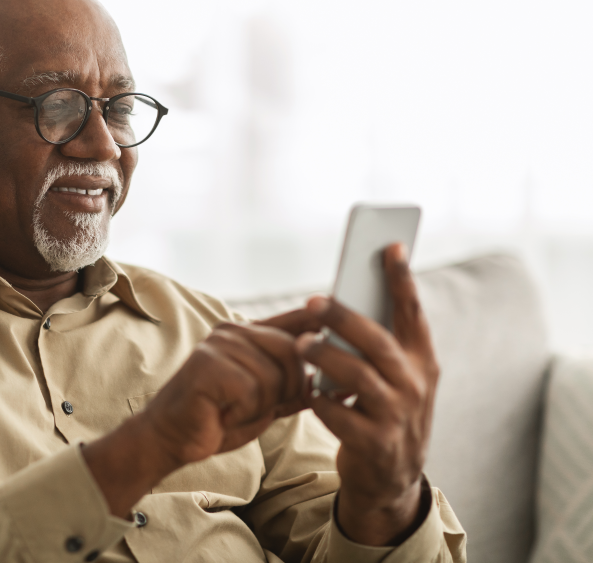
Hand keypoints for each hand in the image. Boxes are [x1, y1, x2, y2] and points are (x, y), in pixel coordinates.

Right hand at [82, 309, 318, 517]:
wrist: (171, 437)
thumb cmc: (217, 418)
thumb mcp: (264, 401)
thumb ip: (293, 385)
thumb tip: (333, 379)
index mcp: (246, 334)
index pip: (293, 319)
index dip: (319, 323)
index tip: (340, 330)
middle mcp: (232, 331)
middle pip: (292, 352)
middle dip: (287, 388)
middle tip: (257, 407)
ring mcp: (219, 345)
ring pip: (274, 375)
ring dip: (261, 404)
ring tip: (234, 410)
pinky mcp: (208, 364)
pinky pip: (252, 390)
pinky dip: (243, 411)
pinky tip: (223, 414)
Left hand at [299, 243, 437, 545]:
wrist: (391, 479)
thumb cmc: (385, 412)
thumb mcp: (395, 378)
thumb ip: (380, 344)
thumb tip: (344, 300)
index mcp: (422, 361)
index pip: (413, 313)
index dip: (401, 279)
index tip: (390, 246)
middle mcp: (415, 385)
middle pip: (378, 341)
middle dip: (345, 318)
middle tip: (314, 301)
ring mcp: (397, 416)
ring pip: (358, 377)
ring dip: (326, 357)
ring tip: (302, 343)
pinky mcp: (375, 444)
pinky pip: (339, 415)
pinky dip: (320, 400)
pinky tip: (308, 391)